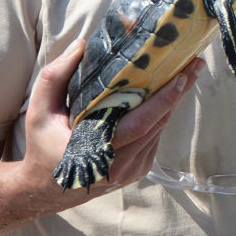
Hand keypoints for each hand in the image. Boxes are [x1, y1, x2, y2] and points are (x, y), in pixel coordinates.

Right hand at [18, 39, 203, 205]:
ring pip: (159, 129)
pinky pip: (155, 137)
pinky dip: (162, 114)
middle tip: (194, 64)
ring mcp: (131, 170)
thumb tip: (83, 45)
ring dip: (175, 101)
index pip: (140, 125)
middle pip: (158, 123)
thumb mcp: (40, 111)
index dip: (163, 101)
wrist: (45, 189)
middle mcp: (119, 165)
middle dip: (179, 92)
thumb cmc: (43, 145)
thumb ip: (56, 77)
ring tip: (189, 72)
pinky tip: (171, 93)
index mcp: (96, 151)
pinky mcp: (138, 169)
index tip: (180, 78)